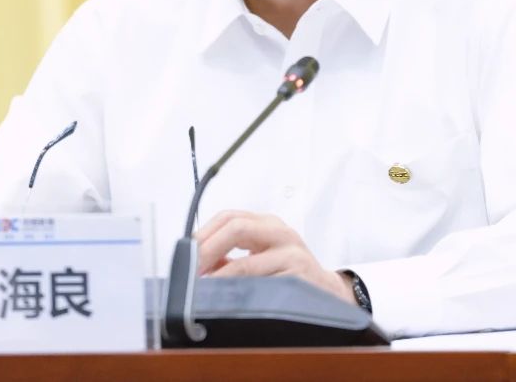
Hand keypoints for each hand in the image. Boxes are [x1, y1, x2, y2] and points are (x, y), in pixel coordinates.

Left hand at [195, 209, 354, 304]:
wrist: (329, 292)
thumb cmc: (290, 273)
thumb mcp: (262, 255)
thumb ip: (231, 255)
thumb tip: (194, 264)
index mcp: (267, 224)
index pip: (229, 216)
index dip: (203, 233)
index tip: (186, 252)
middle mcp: (280, 232)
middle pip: (236, 227)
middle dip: (207, 249)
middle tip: (190, 271)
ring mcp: (291, 254)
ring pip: (246, 262)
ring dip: (219, 278)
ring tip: (203, 289)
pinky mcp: (298, 279)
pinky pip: (262, 287)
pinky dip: (240, 294)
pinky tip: (230, 300)